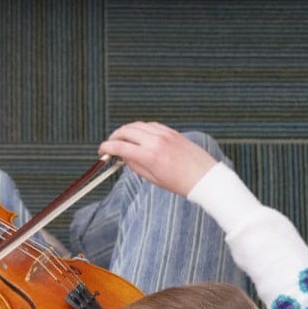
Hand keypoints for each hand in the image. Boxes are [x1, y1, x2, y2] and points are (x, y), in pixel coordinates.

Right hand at [99, 122, 217, 197]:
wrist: (205, 178)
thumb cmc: (182, 183)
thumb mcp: (154, 179)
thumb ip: (135, 166)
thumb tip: (123, 157)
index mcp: (150, 156)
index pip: (120, 146)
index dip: (106, 147)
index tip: (102, 151)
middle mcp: (156, 141)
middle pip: (126, 131)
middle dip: (114, 136)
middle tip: (110, 144)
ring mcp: (165, 134)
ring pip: (137, 125)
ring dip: (126, 130)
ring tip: (122, 139)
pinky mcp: (172, 132)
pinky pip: (150, 125)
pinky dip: (141, 128)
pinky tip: (139, 136)